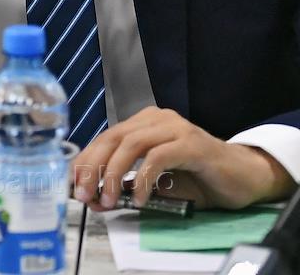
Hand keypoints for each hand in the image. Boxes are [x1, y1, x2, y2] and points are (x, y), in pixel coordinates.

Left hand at [72, 107, 295, 210]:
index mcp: (143, 123)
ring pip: (131, 144)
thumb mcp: (155, 183)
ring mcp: (175, 128)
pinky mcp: (192, 143)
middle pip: (112, 137)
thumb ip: (126, 186)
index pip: (104, 138)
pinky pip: (158, 157)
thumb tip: (95, 199)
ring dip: (114, 174)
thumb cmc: (199, 179)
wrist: (244, 177)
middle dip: (92, 167)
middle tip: (83, 194)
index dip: (85, 161)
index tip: (73, 184)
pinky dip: (143, 178)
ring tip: (108, 199)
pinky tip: (139, 198)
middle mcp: (156, 119)